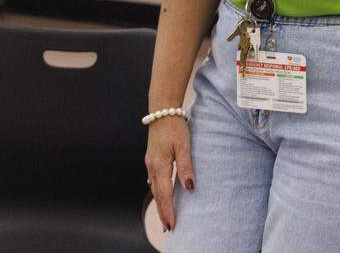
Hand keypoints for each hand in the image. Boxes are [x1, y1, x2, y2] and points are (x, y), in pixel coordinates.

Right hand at [144, 117, 195, 231]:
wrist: (162, 112)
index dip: (168, 210)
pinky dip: (158, 192)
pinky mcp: (152, 160)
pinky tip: (162, 196)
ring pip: (154, 189)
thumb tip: (189, 187)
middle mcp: (152, 167)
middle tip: (169, 227)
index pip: (164, 193)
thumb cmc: (175, 128)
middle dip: (162, 212)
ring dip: (160, 204)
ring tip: (166, 217)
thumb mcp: (184, 146)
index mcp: (159, 165)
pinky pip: (154, 181)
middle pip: (157, 194)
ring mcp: (150, 164)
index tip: (172, 224)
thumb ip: (186, 167)